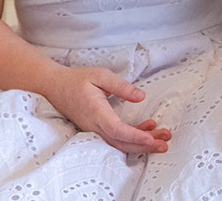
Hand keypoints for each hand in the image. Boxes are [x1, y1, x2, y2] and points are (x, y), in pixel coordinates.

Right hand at [46, 65, 171, 153]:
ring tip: (161, 139)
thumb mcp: (101, 75)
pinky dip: (132, 138)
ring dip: (141, 144)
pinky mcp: (96, 131)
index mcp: (95, 112)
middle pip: (121, 143)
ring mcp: (94, 131)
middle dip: (145, 145)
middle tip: (165, 143)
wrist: (55, 87)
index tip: (151, 138)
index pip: (116, 130)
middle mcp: (94, 126)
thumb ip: (121, 86)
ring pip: (119, 144)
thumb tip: (141, 97)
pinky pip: (115, 140)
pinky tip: (147, 130)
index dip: (134, 136)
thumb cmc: (78, 80)